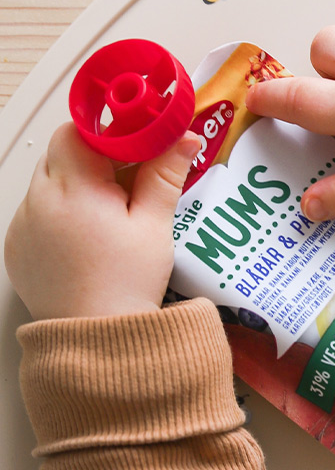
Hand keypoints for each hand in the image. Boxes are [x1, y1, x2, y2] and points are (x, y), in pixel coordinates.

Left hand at [5, 123, 199, 320]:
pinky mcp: (15, 246)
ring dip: (77, 188)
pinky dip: (60, 217)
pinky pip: (37, 214)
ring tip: (110, 219)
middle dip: (95, 159)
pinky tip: (87, 241)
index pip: (80, 131)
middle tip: (130, 182)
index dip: (109, 133)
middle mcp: (39, 200)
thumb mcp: (155, 227)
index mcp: (76, 189)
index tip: (136, 143)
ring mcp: (22, 223)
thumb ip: (165, 175)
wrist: (99, 338)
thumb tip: (183, 136)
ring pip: (49, 183)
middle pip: (62, 155)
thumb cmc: (129, 284)